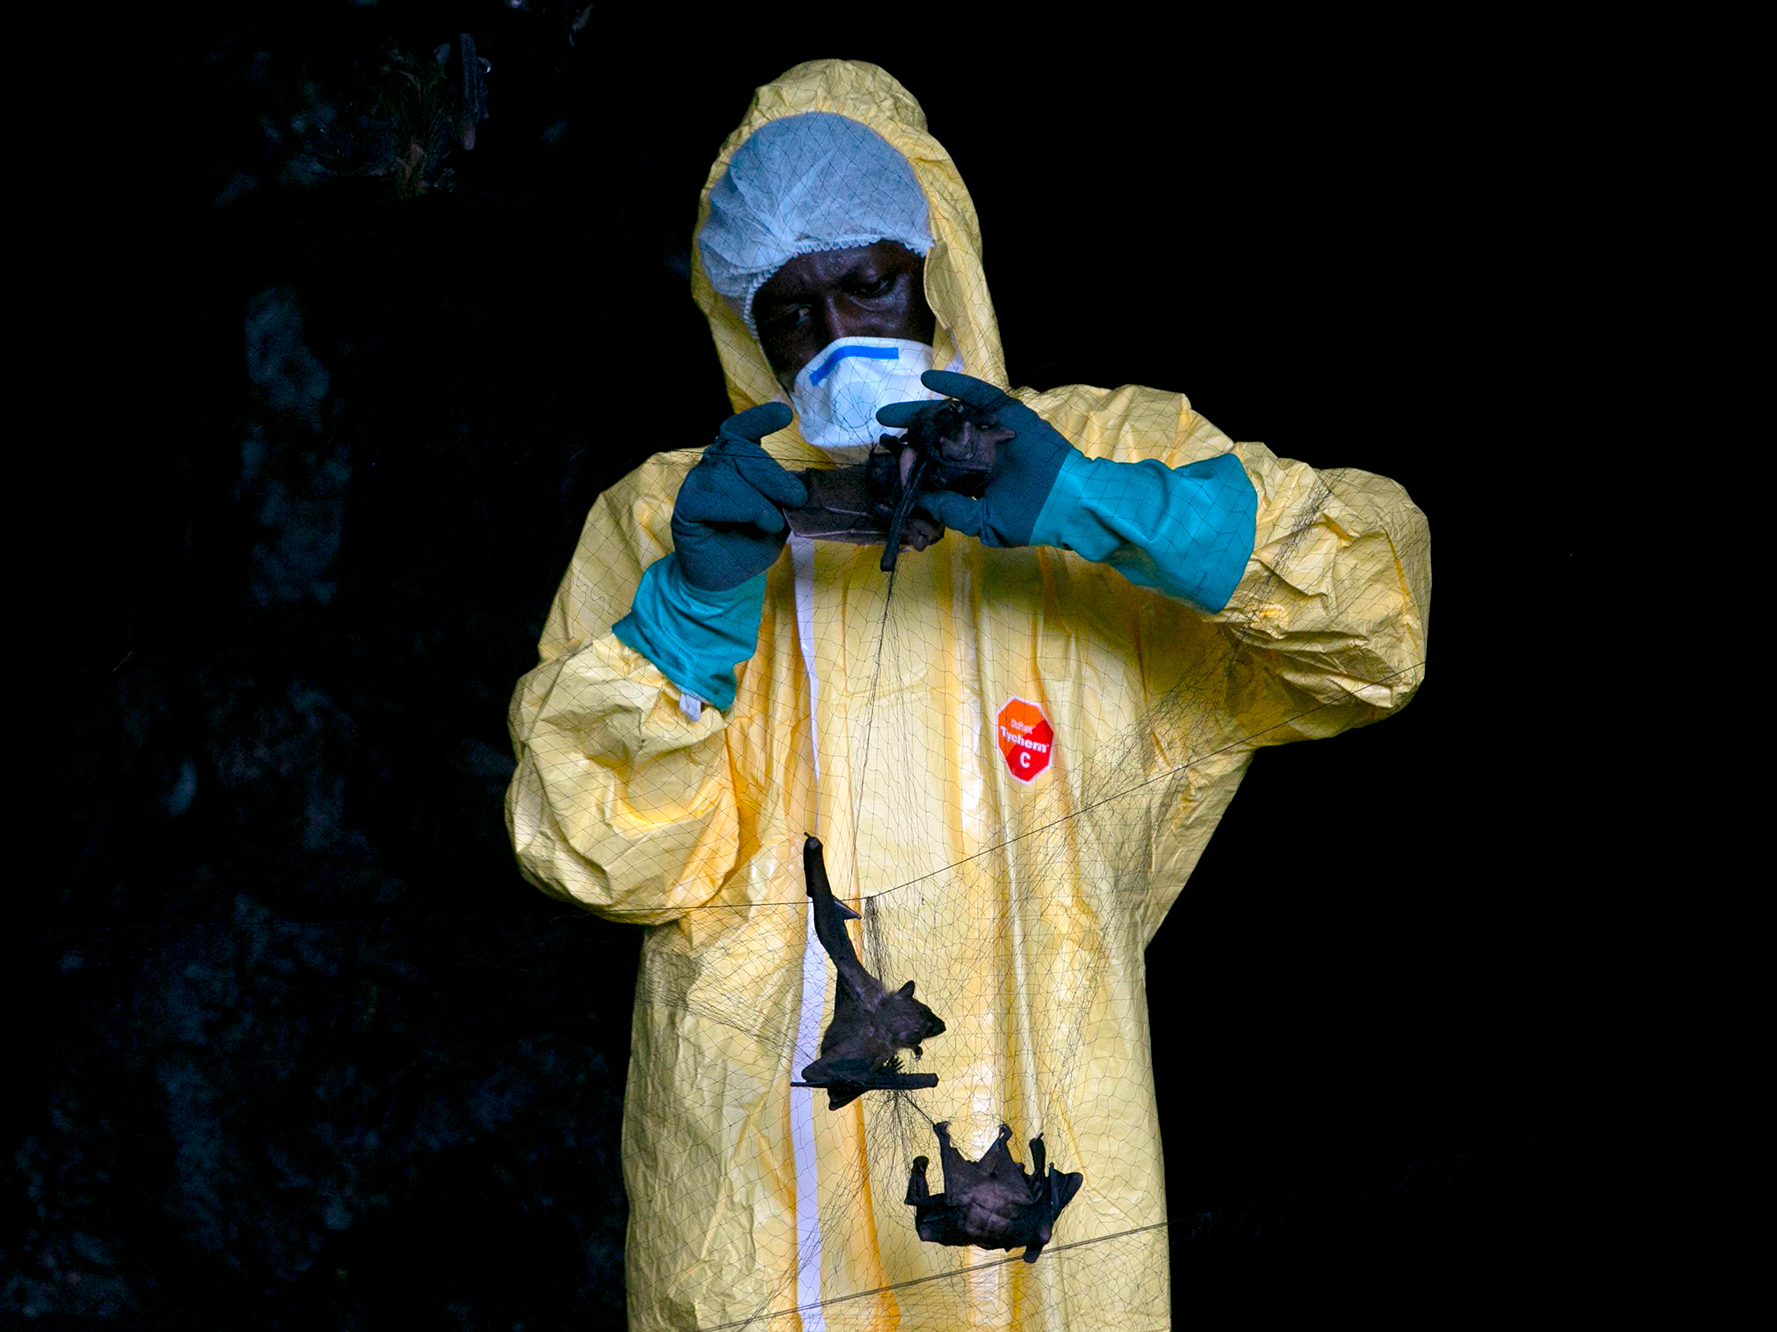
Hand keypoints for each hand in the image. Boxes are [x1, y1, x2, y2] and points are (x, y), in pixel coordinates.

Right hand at [671, 404, 807, 590]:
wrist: (726, 580)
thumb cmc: (750, 544)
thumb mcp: (779, 518)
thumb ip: (785, 498)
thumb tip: (801, 485)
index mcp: (736, 464)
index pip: (743, 430)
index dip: (760, 418)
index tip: (784, 414)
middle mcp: (714, 468)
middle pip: (741, 452)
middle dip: (774, 475)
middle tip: (796, 498)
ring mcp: (697, 485)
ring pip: (727, 475)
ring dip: (757, 500)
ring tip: (771, 523)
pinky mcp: (686, 507)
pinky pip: (711, 498)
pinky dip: (739, 508)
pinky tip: (755, 521)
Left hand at [876, 371, 1075, 547]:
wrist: (1070, 503)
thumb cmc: (1031, 519)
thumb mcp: (984, 523)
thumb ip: (952, 510)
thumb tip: (920, 500)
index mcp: (975, 480)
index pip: (936, 468)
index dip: (913, 465)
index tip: (889, 464)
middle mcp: (980, 453)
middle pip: (937, 439)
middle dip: (910, 434)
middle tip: (882, 427)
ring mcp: (992, 431)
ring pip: (950, 417)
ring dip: (920, 411)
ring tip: (890, 411)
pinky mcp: (1007, 413)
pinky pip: (976, 395)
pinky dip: (953, 386)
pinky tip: (927, 380)